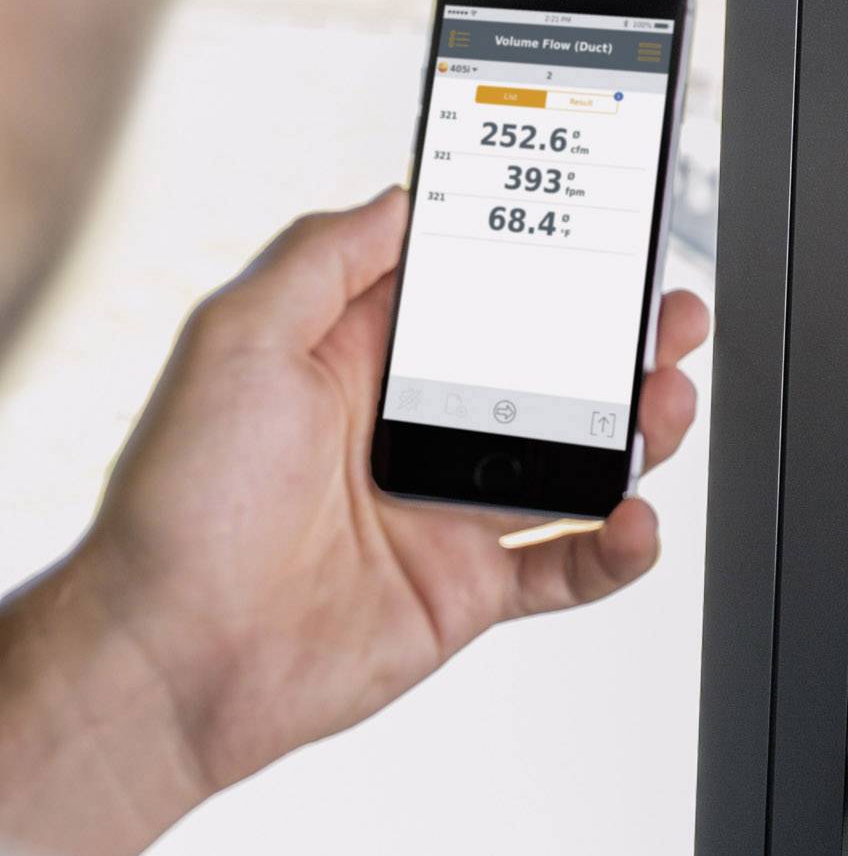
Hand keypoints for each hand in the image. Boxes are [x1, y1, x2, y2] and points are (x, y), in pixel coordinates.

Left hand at [0, 190, 707, 855]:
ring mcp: (446, 511)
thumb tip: (397, 198)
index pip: (470, 292)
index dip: (536, 258)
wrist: (170, 657)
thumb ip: (320, 258)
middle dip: (615, 337)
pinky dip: (616, 547)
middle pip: (545, 369)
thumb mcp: (234, 338)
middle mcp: (410, 428)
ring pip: (574, 457)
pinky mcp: (465, 591)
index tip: (595, 225)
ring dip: (638, 429)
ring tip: (669, 401)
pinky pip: (566, 566)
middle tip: (669, 311)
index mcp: (357, 360)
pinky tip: (636, 518)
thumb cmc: (178, 502)